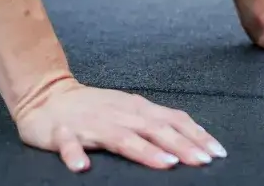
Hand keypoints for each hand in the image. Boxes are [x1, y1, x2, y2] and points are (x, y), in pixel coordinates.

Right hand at [13, 75, 226, 173]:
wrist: (47, 95)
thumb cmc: (96, 108)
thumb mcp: (131, 112)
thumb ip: (158, 124)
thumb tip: (194, 141)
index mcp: (138, 109)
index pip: (174, 120)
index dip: (196, 135)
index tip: (217, 153)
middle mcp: (120, 113)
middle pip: (155, 129)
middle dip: (181, 145)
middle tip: (202, 162)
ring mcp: (92, 123)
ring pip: (121, 137)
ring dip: (144, 150)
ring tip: (165, 163)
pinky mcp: (62, 132)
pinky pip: (68, 144)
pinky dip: (75, 154)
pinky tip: (82, 167)